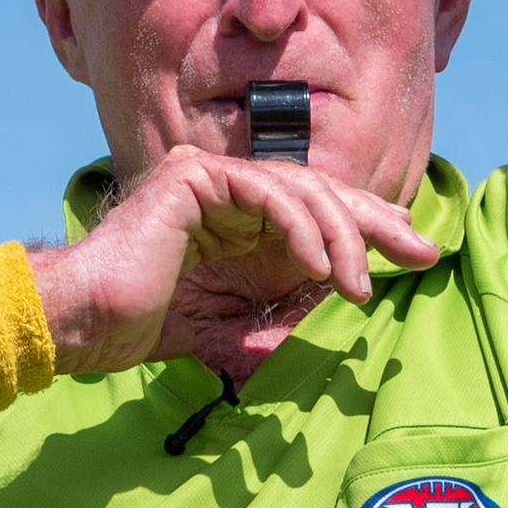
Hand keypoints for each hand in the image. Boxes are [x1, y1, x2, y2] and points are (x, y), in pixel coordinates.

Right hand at [32, 146, 436, 379]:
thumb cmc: (149, 329)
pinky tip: (319, 267)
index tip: (411, 251)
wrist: (86, 323)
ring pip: (300, 189)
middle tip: (421, 250)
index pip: (318, 214)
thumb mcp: (237, 332)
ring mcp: (213, 176)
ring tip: (360, 284)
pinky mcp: (196, 175)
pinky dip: (300, 227)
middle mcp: (231, 192)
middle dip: (374, 222)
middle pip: (320, 193)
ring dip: (340, 236)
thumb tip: (345, 331)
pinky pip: (266, 191)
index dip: (367, 228)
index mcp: (241, 222)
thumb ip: (285, 326)